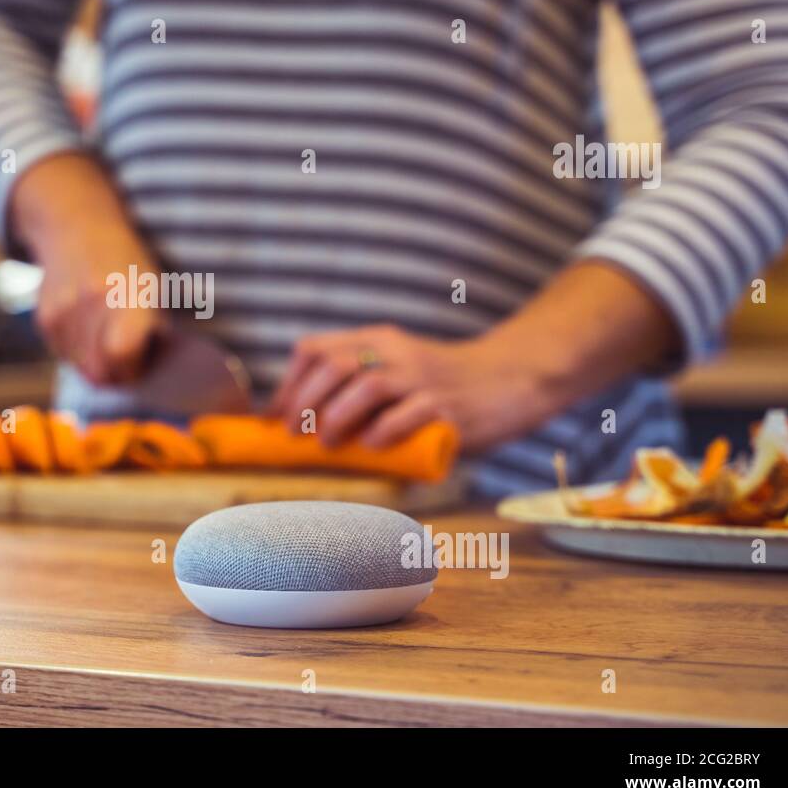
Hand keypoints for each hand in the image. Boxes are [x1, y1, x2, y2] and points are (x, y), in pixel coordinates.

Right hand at [9, 153, 166, 384]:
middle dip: (116, 376)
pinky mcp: (44, 318)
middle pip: (99, 372)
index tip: (143, 365)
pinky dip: (79, 351)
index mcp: (127, 293)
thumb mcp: (152, 288)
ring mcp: (63, 311)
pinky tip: (89, 327)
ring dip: (97, 364)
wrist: (78, 229)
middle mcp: (91, 302)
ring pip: (81, 368)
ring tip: (109, 338)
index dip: (134, 369)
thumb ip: (154, 331)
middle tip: (128, 363)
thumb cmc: (128, 265)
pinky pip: (64, 355)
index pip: (121, 353)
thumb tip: (157, 376)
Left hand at [268, 324, 569, 453]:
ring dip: (337, 418)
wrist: (513, 378)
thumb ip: (359, 388)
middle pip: (334, 365)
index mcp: (378, 341)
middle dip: (304, 402)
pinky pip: (408, 414)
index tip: (275, 417)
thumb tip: (305, 429)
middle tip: (295, 434)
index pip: (316, 349)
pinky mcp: (448, 406)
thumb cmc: (445, 384)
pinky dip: (383, 432)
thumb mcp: (398, 369)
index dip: (288, 383)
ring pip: (367, 386)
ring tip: (328, 445)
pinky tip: (372, 447)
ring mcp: (423, 378)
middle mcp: (396, 352)